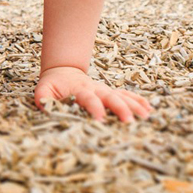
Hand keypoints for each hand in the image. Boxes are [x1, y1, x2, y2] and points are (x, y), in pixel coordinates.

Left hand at [35, 66, 151, 122]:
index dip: (94, 108)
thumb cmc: (53, 85)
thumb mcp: (44, 90)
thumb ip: (43, 99)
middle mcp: (95, 88)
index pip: (88, 98)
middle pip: (110, 97)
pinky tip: (149, 109)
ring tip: (146, 116)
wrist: (63, 70)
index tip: (101, 119)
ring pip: (121, 96)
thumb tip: (45, 109)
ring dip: (133, 105)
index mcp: (79, 89)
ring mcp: (105, 90)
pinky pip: (126, 95)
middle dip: (120, 109)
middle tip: (129, 122)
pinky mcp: (111, 92)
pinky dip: (137, 101)